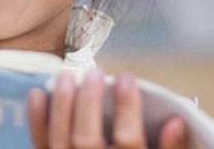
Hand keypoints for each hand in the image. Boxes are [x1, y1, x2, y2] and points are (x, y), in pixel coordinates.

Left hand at [28, 68, 186, 148]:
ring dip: (61, 105)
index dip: (128, 107)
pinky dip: (37, 120)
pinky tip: (37, 92)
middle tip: (93, 72)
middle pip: (88, 138)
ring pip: (61, 140)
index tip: (126, 76)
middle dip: (89, 102)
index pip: (128, 139)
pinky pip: (40, 144)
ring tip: (66, 76)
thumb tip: (177, 120)